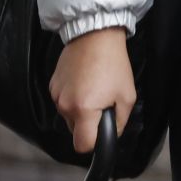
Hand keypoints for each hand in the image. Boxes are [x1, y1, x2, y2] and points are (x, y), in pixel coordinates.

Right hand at [50, 27, 135, 152]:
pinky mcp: (52, 86)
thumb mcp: (127, 94)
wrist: (96, 35)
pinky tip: (85, 81)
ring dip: (81, 108)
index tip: (102, 132)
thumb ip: (120, 121)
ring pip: (69, 115)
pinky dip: (74, 96)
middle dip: (89, 122)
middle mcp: (65, 106)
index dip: (94, 143)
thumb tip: (112, 134)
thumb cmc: (113, 62)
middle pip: (76, 130)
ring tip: (95, 88)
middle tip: (103, 102)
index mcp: (83, 110)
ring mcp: (56, 96)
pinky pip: (64, 101)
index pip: (82, 145)